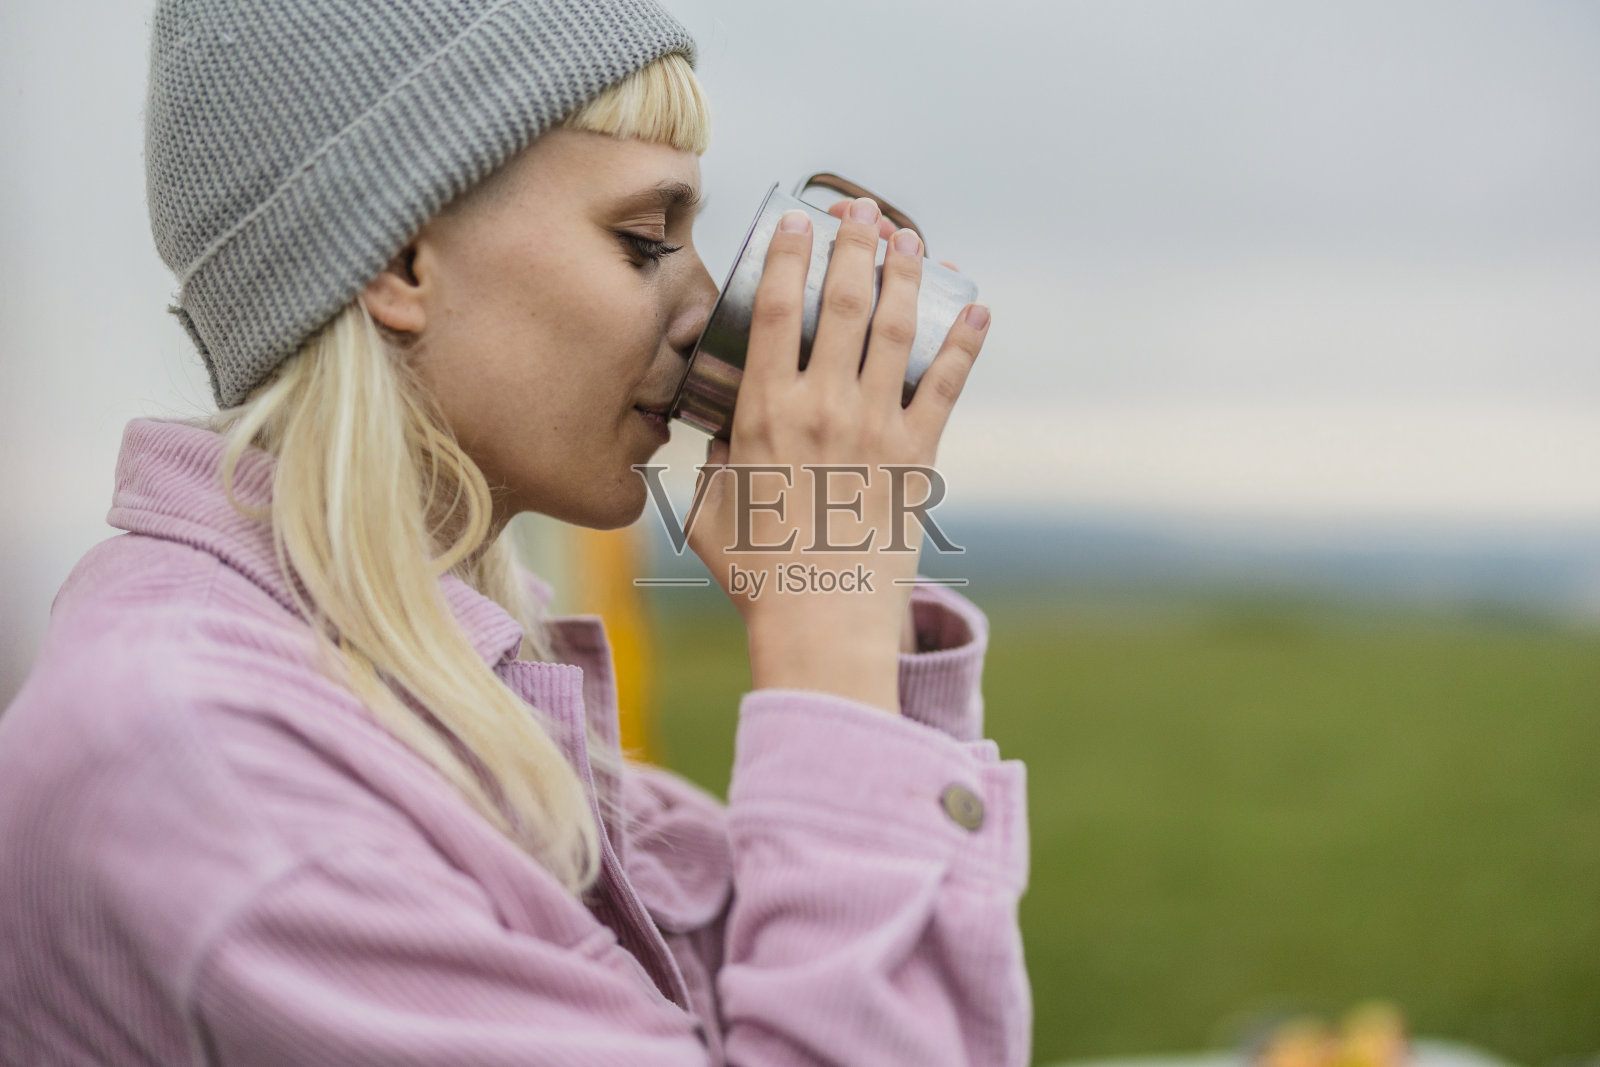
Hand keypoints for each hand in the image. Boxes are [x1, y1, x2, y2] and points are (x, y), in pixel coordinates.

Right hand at [686, 198, 989, 711]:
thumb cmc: (759, 576)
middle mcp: (822, 407)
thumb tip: (719, 441)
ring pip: (895, 329)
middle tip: (861, 209)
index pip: (778, 310)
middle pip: (844, 302)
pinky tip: (977, 310)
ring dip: (904, 274)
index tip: (797, 221)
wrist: (824, 623)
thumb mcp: (711, 514)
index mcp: (763, 414)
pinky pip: (946, 386)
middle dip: (854, 243)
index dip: (790, 255)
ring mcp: (875, 428)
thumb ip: (710, 466)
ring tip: (909, 238)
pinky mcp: (917, 456)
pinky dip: (964, 344)